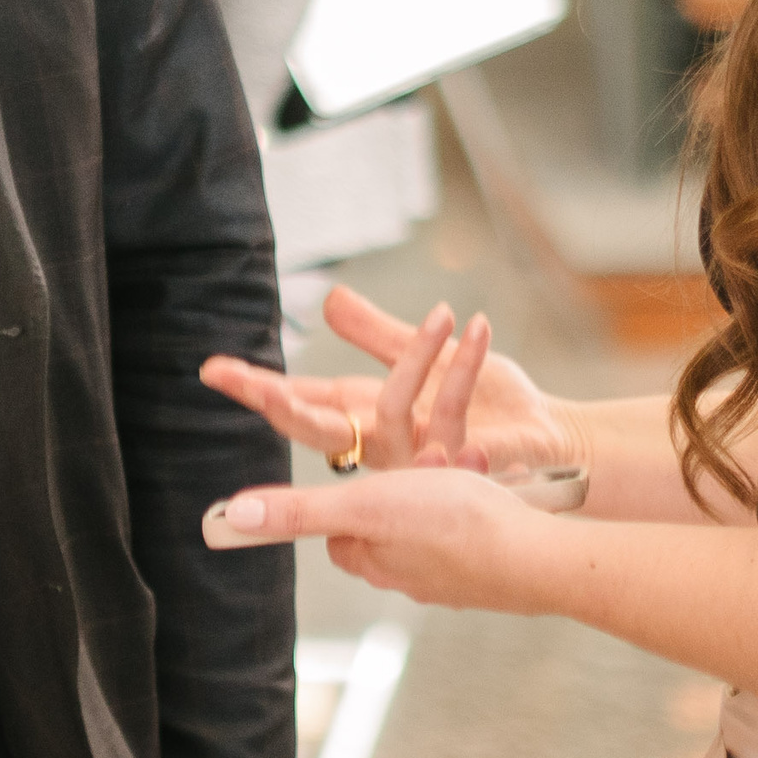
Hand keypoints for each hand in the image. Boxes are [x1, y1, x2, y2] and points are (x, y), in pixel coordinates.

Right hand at [202, 285, 580, 479]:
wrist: (546, 438)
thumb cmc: (486, 404)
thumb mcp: (422, 355)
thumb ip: (375, 333)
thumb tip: (325, 299)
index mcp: (367, 415)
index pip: (299, 404)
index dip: (256, 389)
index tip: (211, 370)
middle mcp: (382, 444)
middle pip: (318, 428)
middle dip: (283, 404)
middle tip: (253, 385)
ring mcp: (417, 458)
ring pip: (394, 410)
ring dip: (418, 356)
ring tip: (441, 314)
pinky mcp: (461, 458)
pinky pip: (456, 411)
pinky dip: (469, 364)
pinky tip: (479, 327)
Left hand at [204, 462, 546, 613]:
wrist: (534, 556)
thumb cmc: (450, 525)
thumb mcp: (365, 504)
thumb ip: (299, 510)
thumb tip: (232, 519)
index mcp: (372, 560)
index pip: (337, 534)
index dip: (342, 503)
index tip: (362, 475)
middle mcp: (408, 575)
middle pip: (386, 521)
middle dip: (403, 480)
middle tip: (426, 456)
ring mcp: (453, 575)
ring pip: (433, 516)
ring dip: (442, 481)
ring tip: (461, 458)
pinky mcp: (489, 565)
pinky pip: (472, 522)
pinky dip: (477, 491)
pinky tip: (492, 474)